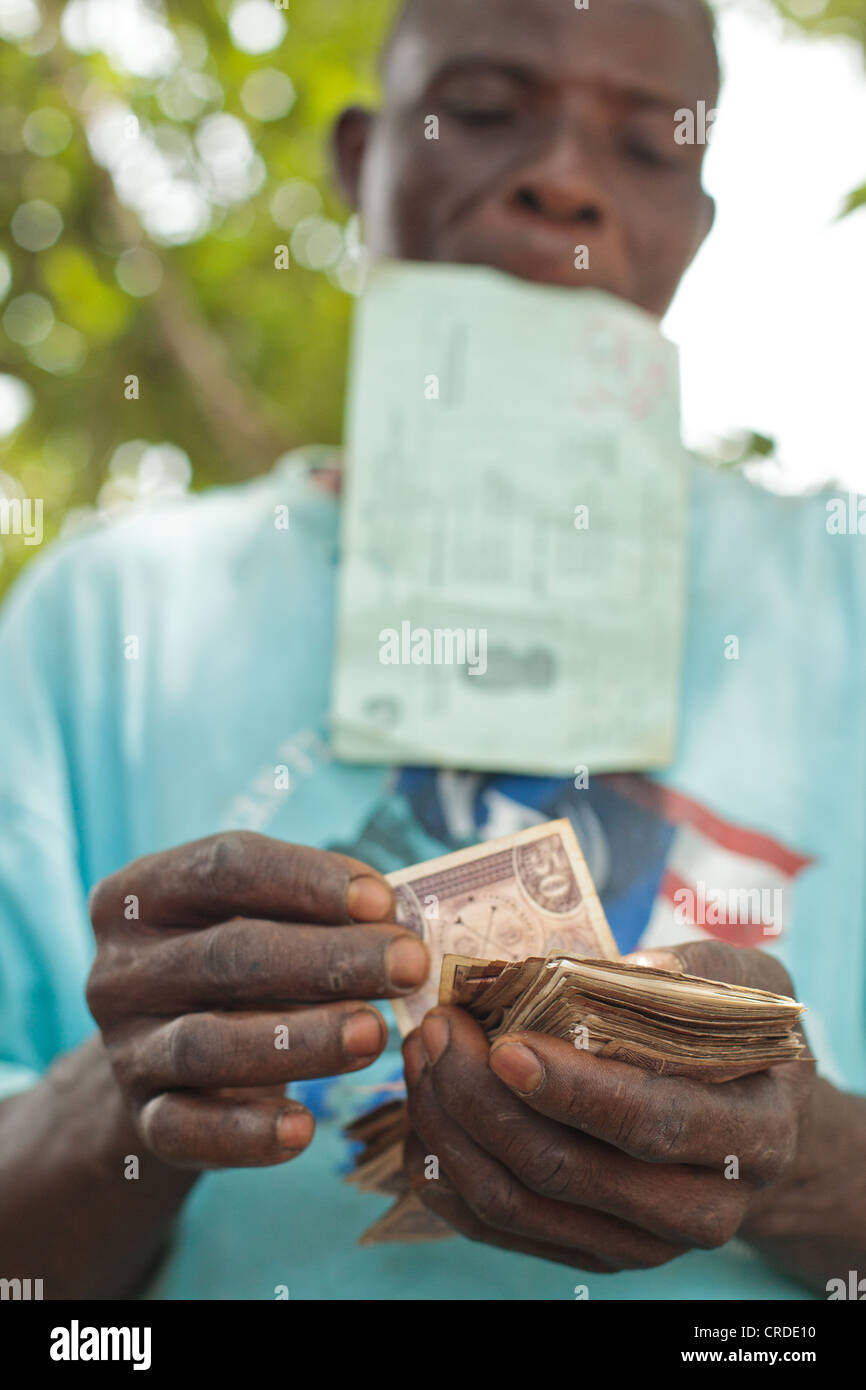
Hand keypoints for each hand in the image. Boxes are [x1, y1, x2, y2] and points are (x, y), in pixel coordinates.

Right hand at [87, 832, 428, 1168]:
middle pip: (229, 954)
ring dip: (300, 1041)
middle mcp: (120, 969)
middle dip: (328, 960)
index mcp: (142, 896)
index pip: (225, 867)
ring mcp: (124, 1047)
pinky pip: (188, 1130)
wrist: (171, 1064)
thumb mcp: (262, 922)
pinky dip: (246, 1133)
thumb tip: (400, 923)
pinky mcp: (141, 1118)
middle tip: (409, 966)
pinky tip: (305, 1129)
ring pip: (209, 1043)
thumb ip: (315, 912)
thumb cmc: (240, 969)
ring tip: (375, 1034)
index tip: (384, 902)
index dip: (308, 881)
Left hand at [402, 941, 813, 1271]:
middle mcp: (700, 1209)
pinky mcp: (591, 1253)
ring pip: (516, 1202)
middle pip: (565, 1169)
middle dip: (482, 1096)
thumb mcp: (746, 985)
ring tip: (423, 1055)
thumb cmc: (739, 1038)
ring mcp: (640, 1243)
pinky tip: (425, 1111)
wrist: (756, 1124)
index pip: (650, 1121)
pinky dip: (445, 1171)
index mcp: (749, 1135)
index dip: (572, 1088)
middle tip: (439, 1026)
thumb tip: (630, 966)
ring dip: (451, 1128)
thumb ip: (697, 970)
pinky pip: (496, 1228)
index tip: (504, 1045)